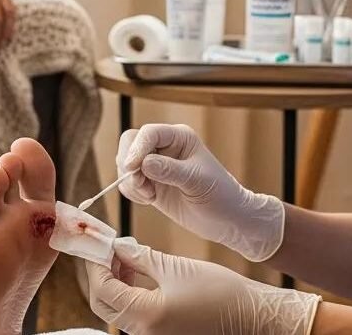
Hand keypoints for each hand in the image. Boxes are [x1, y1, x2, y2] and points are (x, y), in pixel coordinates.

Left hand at [87, 238, 320, 334]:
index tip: (99, 243)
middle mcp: (145, 334)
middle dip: (101, 275)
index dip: (96, 264)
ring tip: (126, 257)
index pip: (102, 290)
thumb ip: (140, 257)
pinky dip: (130, 295)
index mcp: (146, 317)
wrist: (252, 316)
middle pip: (104, 305)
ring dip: (115, 284)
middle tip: (108, 250)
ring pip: (118, 311)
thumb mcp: (175, 268)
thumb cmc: (221, 292)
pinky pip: (134, 317)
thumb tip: (116, 247)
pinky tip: (139, 274)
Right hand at [118, 124, 284, 261]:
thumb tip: (144, 163)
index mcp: (179, 137)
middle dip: (129, 165)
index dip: (137, 149)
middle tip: (141, 185)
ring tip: (150, 196)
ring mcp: (155, 165)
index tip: (133, 168)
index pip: (148, 133)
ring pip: (124, 163)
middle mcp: (164, 147)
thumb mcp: (197, 181)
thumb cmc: (220, 195)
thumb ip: (170, 170)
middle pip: (129, 143)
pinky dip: (131, 192)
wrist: (226, 219)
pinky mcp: (150, 183)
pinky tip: (149, 200)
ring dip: (130, 181)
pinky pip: (128, 182)